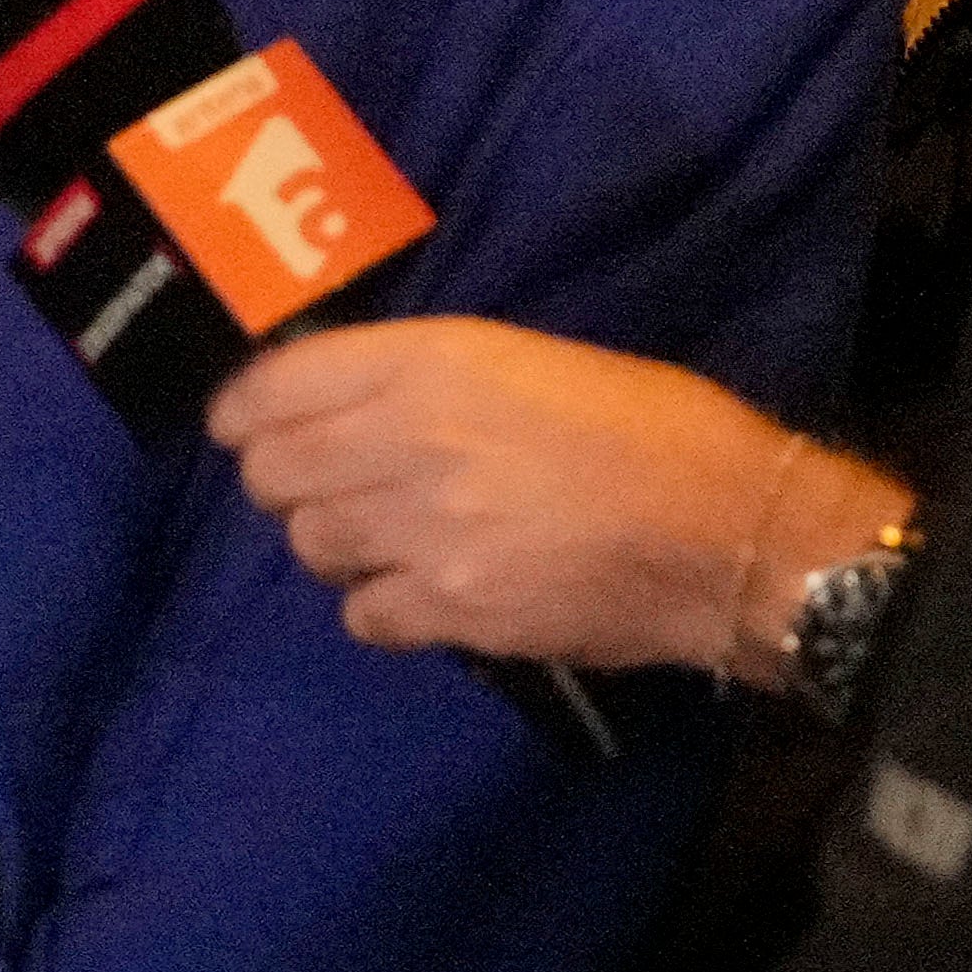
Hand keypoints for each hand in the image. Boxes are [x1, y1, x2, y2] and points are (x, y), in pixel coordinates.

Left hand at [214, 320, 895, 681]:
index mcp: (435, 362)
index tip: (243, 425)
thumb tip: (352, 402)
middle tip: (316, 484)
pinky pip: (362, 612)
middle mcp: (411, 439)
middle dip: (282, 479)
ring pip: (310, 542)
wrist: (728, 529)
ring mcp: (427, 531)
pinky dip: (377, 604)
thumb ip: (432, 376)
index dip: (245, 410)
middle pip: (276, 470)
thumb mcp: (531, 359)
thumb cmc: (653, 426)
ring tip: (376, 536)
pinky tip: (419, 591)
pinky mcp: (455, 610)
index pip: (280, 383)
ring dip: (330, 540)